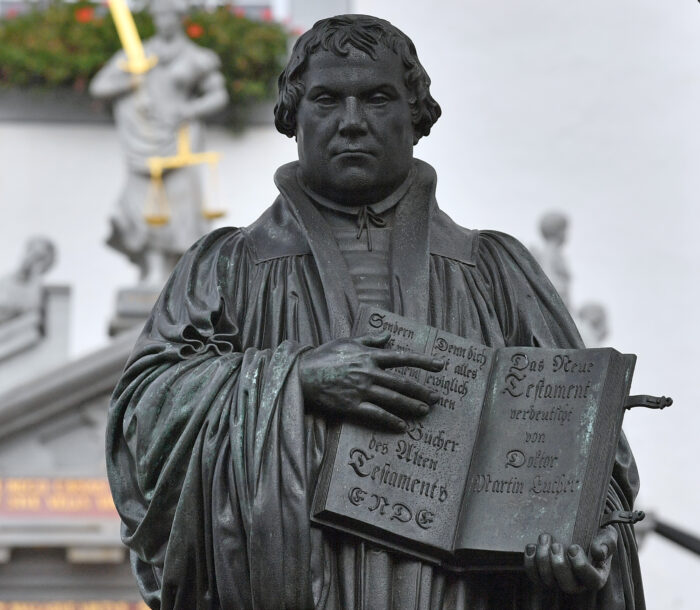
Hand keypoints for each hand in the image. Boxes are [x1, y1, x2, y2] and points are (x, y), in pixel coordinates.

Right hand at [299, 332, 444, 430]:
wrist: (302, 374)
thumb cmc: (324, 356)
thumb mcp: (347, 342)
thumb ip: (370, 340)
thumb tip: (387, 335)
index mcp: (369, 355)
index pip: (402, 357)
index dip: (423, 361)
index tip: (440, 365)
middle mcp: (369, 372)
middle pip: (402, 383)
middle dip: (422, 390)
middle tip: (436, 397)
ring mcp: (361, 390)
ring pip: (393, 399)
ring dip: (411, 406)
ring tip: (424, 411)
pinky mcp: (352, 405)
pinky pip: (376, 414)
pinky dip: (391, 420)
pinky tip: (402, 426)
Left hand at [524, 527, 616, 593]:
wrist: (579, 531)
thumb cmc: (596, 535)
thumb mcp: (607, 534)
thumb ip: (607, 542)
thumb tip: (598, 552)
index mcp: (596, 576)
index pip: (591, 581)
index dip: (581, 567)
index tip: (573, 547)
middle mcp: (577, 583)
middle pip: (567, 586)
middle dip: (559, 565)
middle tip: (556, 545)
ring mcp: (559, 581)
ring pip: (548, 581)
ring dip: (542, 559)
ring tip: (544, 538)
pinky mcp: (543, 575)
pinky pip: (533, 575)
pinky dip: (529, 561)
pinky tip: (532, 546)